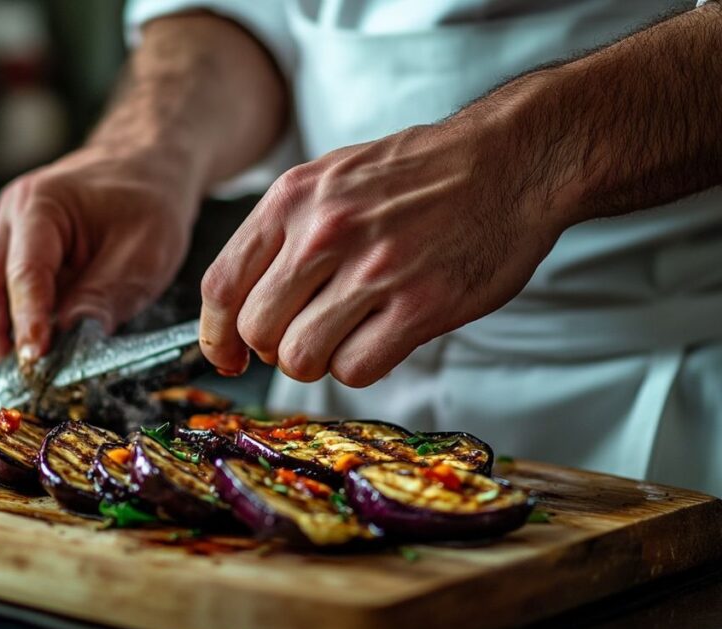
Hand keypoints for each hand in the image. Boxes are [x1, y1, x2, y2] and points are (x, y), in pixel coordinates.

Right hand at [0, 145, 200, 364]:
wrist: (150, 166)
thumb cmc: (149, 200)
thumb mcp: (144, 254)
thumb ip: (105, 297)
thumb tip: (72, 344)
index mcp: (43, 204)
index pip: (25, 273)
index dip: (28, 322)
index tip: (34, 361)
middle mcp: (16, 214)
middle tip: (20, 379)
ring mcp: (13, 230)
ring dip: (2, 332)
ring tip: (26, 373)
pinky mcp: (21, 249)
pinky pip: (9, 289)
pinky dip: (18, 321)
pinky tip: (37, 350)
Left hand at [198, 120, 568, 385]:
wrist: (511, 160)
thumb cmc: (417, 176)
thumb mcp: (332, 178)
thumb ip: (282, 233)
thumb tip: (239, 307)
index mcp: (293, 199)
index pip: (222, 285)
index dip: (217, 335)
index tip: (229, 355)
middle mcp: (324, 233)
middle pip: (257, 330)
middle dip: (274, 348)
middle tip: (307, 335)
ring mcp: (373, 270)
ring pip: (300, 358)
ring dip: (317, 361)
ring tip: (346, 336)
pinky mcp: (420, 305)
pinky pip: (355, 369)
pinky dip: (360, 366)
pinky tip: (381, 338)